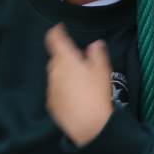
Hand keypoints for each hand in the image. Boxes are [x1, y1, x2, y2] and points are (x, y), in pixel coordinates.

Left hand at [45, 25, 114, 146]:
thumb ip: (97, 53)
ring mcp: (51, 88)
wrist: (88, 125)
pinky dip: (63, 89)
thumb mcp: (103, 70)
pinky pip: (56, 90)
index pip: (55, 39)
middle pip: (56, 58)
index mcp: (66, 59)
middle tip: (80, 63)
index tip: (60, 28)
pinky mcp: (51, 103)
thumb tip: (95, 44)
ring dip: (64, 74)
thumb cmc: (97, 94)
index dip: (56, 31)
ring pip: (56, 75)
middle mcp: (54, 71)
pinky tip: (75, 97)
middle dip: (65, 58)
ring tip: (80, 83)